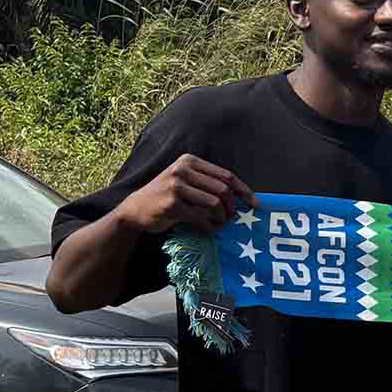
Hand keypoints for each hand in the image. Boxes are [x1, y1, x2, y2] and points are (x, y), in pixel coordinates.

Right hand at [117, 155, 256, 233]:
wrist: (136, 210)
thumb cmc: (166, 198)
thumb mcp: (185, 182)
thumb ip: (208, 185)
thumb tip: (240, 197)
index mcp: (190, 161)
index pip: (226, 175)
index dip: (244, 191)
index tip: (255, 204)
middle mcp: (183, 169)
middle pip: (223, 190)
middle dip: (231, 209)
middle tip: (230, 220)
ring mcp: (176, 186)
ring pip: (215, 204)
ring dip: (221, 219)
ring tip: (218, 225)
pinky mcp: (172, 204)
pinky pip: (202, 218)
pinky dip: (210, 228)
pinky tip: (209, 230)